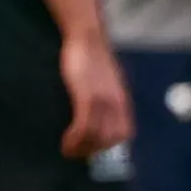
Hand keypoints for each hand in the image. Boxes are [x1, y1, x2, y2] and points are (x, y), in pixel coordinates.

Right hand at [58, 31, 132, 159]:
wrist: (88, 37)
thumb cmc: (93, 58)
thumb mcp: (107, 81)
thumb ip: (108, 98)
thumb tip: (100, 114)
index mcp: (122, 101)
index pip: (124, 133)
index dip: (109, 145)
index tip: (93, 148)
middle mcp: (117, 104)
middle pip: (109, 139)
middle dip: (92, 150)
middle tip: (75, 153)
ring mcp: (103, 101)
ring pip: (95, 136)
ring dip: (80, 148)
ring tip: (67, 150)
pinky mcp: (88, 97)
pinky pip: (84, 126)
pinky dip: (75, 138)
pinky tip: (66, 141)